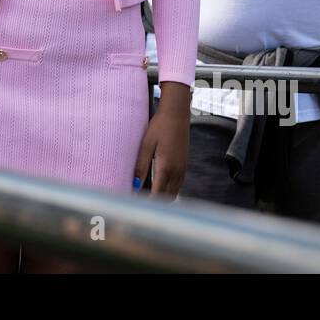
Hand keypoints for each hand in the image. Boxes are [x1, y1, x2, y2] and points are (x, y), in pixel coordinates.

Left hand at [134, 82, 190, 198]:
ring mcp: (183, 169)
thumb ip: (140, 167)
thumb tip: (134, 185)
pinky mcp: (185, 165)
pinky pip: (177, 185)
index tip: (135, 206)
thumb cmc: (160, 126)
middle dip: (154, 204)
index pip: (157, 195)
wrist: (177, 113)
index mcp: (166, 168)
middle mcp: (177, 172)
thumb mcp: (146, 145)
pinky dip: (168, 189)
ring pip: (173, 193)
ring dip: (161, 197)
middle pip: (166, 198)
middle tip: (139, 202)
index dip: (147, 204)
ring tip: (145, 195)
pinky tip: (157, 184)